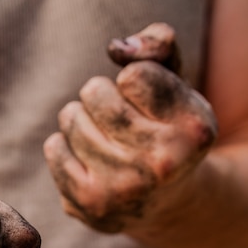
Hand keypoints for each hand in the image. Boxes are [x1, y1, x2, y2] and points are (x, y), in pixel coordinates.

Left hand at [43, 23, 217, 233]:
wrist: (165, 202)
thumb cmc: (166, 129)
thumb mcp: (177, 82)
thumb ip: (157, 44)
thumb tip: (117, 48)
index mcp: (194, 129)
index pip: (133, 74)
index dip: (134, 81)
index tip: (147, 104)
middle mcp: (163, 164)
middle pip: (95, 91)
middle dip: (102, 96)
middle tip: (120, 121)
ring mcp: (124, 188)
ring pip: (70, 117)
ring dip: (82, 120)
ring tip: (106, 140)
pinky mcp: (89, 203)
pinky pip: (54, 147)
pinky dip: (66, 146)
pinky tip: (90, 161)